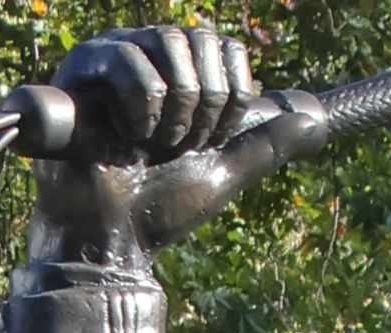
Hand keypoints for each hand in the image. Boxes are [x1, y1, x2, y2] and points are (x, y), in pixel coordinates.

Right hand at [27, 26, 324, 271]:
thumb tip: (311, 119)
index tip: (212, 140)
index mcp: (182, 74)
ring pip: (168, 41)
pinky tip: (125, 137)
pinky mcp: (80, 67)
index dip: (231, 96)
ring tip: (153, 144)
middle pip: (201, 39)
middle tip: (183, 146)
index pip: (227, 47)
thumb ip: (266, 144)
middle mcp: (148, 55)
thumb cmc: (164, 206)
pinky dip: (141, 108)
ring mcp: (112, 56)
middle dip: (206, 104)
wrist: (117, 235)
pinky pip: (126, 58)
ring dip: (175, 109)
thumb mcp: (225, 171)